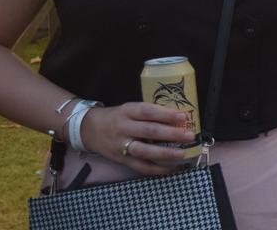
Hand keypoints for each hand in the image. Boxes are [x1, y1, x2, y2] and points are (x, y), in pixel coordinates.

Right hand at [79, 102, 196, 174]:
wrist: (88, 129)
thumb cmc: (116, 117)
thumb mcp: (129, 108)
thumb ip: (149, 113)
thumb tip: (178, 118)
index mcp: (127, 111)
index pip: (147, 111)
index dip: (165, 114)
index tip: (182, 116)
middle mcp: (123, 128)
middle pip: (149, 131)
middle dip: (171, 134)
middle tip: (189, 135)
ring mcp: (121, 146)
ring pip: (144, 151)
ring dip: (165, 154)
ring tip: (182, 154)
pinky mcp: (121, 160)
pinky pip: (139, 166)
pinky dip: (156, 169)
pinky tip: (170, 168)